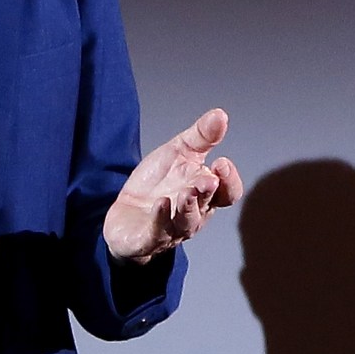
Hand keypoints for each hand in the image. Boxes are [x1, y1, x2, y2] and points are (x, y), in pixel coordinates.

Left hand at [104, 109, 243, 262]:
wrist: (125, 213)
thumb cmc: (158, 184)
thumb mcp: (178, 153)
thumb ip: (201, 136)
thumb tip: (220, 115)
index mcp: (205, 194)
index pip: (227, 192)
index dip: (229, 181)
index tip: (222, 163)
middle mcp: (193, 214)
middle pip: (207, 205)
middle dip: (208, 191)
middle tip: (208, 178)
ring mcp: (171, 229)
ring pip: (187, 223)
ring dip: (189, 207)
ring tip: (187, 192)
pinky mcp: (148, 239)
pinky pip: (157, 232)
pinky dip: (161, 218)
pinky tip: (161, 203)